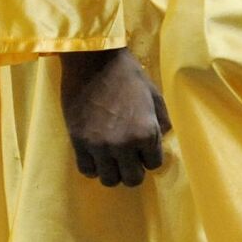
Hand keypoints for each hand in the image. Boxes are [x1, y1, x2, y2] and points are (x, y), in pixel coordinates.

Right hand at [59, 47, 170, 187]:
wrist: (93, 61)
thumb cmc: (127, 74)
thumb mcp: (154, 94)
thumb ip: (161, 120)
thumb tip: (163, 137)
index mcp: (146, 132)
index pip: (154, 165)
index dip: (150, 156)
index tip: (144, 147)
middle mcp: (124, 145)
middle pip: (132, 179)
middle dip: (134, 169)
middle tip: (129, 157)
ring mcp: (100, 146)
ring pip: (109, 180)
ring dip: (113, 171)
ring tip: (112, 157)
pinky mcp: (79, 143)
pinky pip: (87, 170)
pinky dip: (94, 167)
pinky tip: (97, 155)